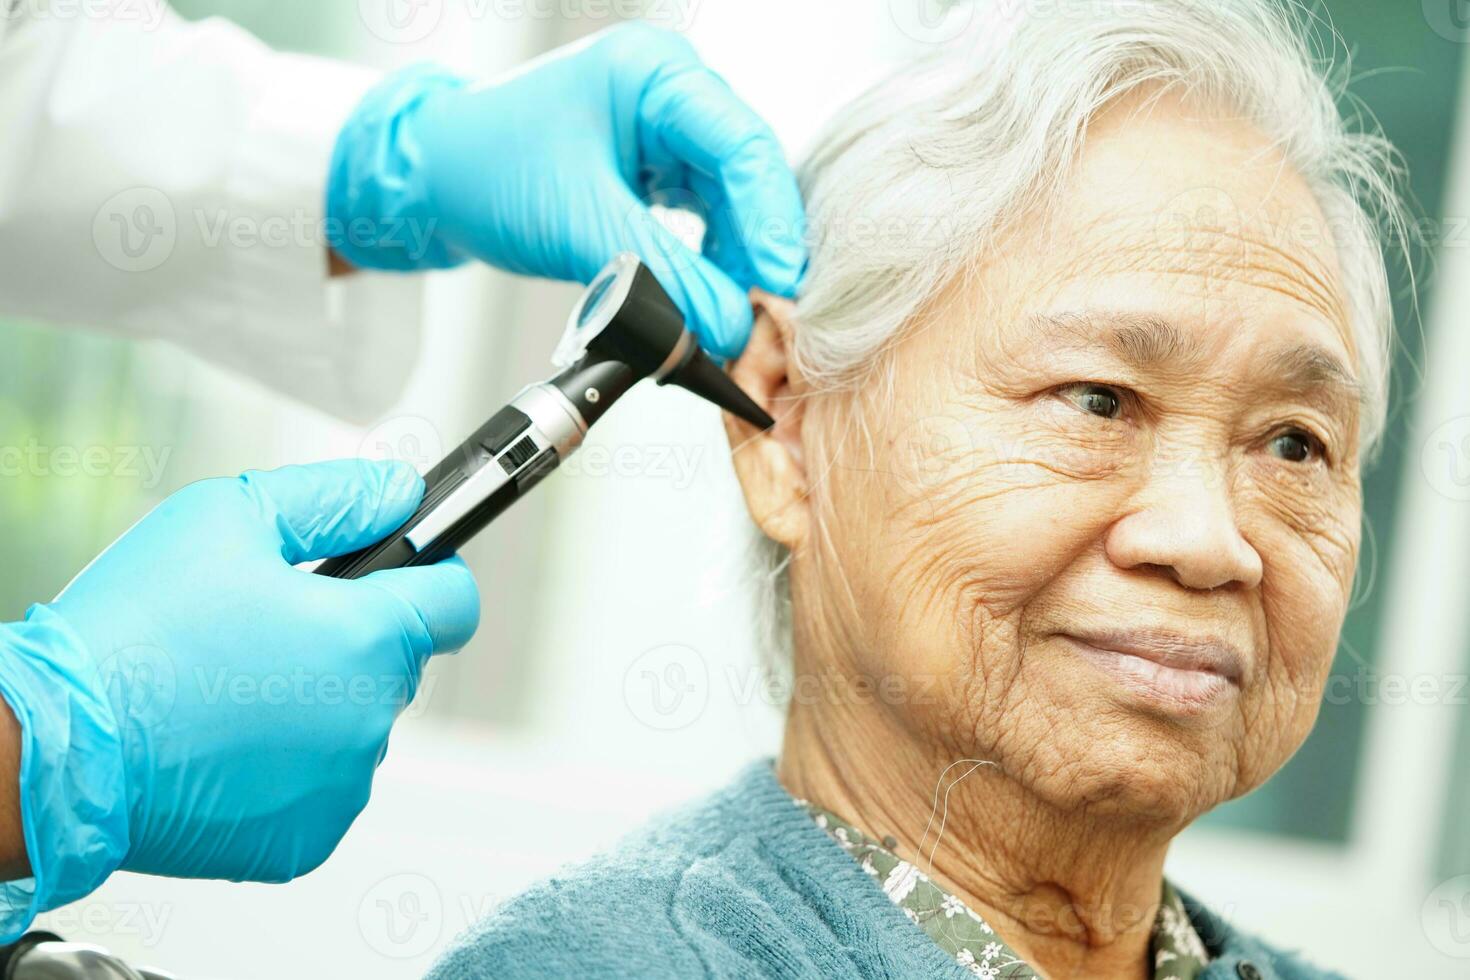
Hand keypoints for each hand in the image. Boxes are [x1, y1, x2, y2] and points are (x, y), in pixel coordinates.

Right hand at [0, 460, 478, 934]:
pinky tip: (223, 742)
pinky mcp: (305, 840)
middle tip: (267, 629)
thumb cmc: (134, 634)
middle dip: (350, 639)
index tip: (401, 573)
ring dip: (316, 703)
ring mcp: (341, 787)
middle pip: (397, 662)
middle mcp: (371, 719)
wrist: (56, 748)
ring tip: (229, 687)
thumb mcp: (233, 517)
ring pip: (356, 724)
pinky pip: (320, 784)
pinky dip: (286, 765)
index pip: (457, 602)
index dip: (430, 576)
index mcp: (370, 638)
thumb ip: (337, 498)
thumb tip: (400, 491)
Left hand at [327, 23, 806, 358]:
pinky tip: (710, 296)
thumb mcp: (578, 225)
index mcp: (654, 75)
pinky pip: (704, 215)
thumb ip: (661, 277)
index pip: (742, 145)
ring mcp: (664, 130)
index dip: (771, 221)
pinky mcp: (653, 168)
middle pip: (747, 174)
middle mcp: (668, 94)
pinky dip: (710, 259)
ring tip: (735, 315)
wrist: (426, 181)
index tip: (780, 284)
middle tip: (767, 312)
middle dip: (758, 247)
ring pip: (731, 200)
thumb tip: (724, 327)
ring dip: (736, 259)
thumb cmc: (482, 170)